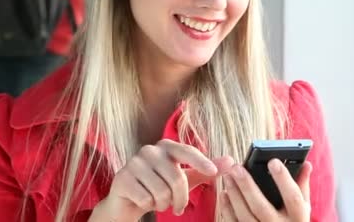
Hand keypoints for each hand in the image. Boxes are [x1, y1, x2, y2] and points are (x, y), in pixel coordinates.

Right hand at [90, 139, 232, 220]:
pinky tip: (145, 202)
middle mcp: (149, 150)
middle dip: (181, 199)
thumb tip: (231, 161)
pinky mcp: (122, 179)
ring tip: (160, 203)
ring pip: (161, 191)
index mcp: (166, 146)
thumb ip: (206, 170)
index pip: (187, 151)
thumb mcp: (186, 179)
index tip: (213, 173)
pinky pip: (146, 198)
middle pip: (176, 178)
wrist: (128, 201)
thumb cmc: (160, 187)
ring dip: (164, 204)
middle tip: (179, 208)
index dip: (201, 162)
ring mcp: (134, 163)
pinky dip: (149, 206)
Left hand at [220, 159, 311, 221]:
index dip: (283, 179)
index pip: (293, 197)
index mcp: (298, 218)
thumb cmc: (294, 221)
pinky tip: (224, 194)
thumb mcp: (304, 207)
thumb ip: (302, 185)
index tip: (273, 161)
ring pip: (245, 216)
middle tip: (237, 168)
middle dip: (247, 186)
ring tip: (228, 176)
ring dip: (234, 195)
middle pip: (261, 207)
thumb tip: (306, 164)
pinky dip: (228, 209)